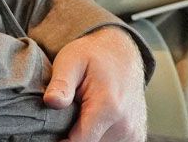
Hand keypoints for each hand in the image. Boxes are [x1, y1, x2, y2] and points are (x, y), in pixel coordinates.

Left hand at [45, 26, 147, 141]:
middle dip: (74, 135)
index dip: (60, 139)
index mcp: (109, 107)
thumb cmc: (93, 56)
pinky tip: (95, 120)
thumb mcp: (71, 61)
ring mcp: (133, 133)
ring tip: (83, 113)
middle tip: (69, 114)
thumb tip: (51, 101)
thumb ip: (61, 84)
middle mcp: (125, 125)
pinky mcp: (136, 136)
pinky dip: (100, 135)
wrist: (122, 54)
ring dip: (87, 136)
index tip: (51, 129)